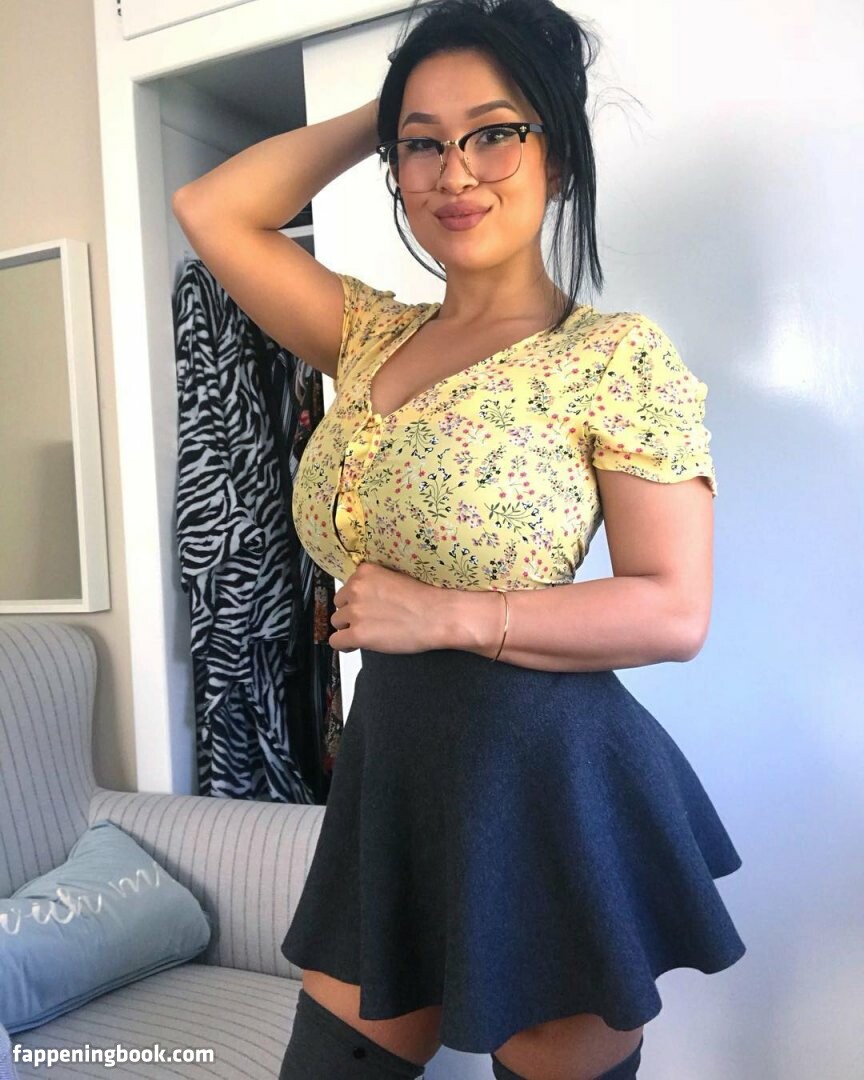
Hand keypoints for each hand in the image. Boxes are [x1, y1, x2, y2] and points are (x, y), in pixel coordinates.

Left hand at [328, 560, 449, 654]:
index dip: (356, 599)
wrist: (439, 616)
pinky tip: (355, 645)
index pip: (347, 587)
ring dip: (349, 628)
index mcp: (365, 572)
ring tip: (367, 633)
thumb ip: (374, 584)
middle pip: (339, 604)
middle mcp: (356, 589)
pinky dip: (345, 645)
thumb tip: (364, 598)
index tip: (366, 607)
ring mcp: (355, 611)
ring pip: (336, 622)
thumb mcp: (395, 578)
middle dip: (351, 613)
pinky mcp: (358, 634)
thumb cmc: (425, 600)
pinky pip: (336, 641)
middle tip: (368, 621)